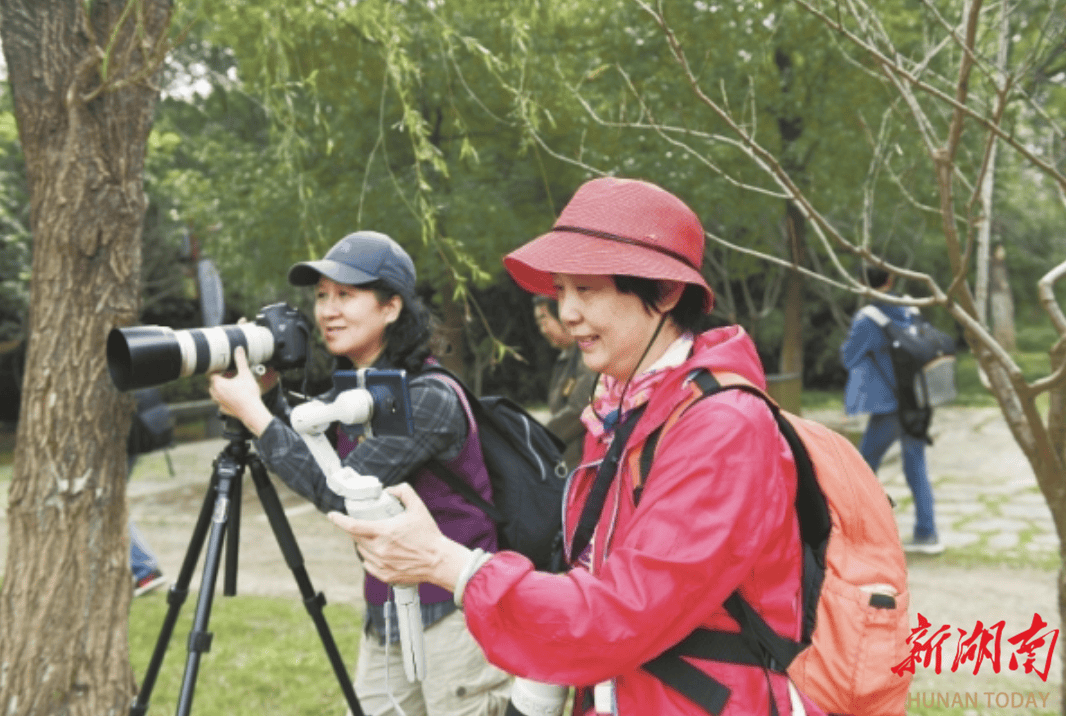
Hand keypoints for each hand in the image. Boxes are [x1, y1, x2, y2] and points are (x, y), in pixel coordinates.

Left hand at [208, 347, 273, 435]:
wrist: (251, 411)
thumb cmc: (248, 393)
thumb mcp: (245, 373)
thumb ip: (240, 360)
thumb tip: (239, 349)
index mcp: (218, 384)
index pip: (212, 374)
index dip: (217, 370)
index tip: (222, 368)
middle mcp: (215, 393)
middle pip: (213, 384)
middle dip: (219, 379)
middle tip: (228, 376)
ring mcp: (218, 402)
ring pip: (215, 394)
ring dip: (220, 390)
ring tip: (230, 386)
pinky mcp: (223, 409)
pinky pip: (220, 403)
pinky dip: (224, 400)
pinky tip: (232, 398)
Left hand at [329, 483, 470, 590]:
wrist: (439, 561)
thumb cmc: (429, 537)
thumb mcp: (418, 508)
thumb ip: (404, 492)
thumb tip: (391, 489)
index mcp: (384, 532)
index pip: (352, 526)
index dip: (339, 520)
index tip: (332, 515)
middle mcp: (379, 549)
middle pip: (355, 538)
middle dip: (354, 529)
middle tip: (362, 524)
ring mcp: (381, 564)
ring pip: (361, 551)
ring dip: (364, 542)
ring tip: (378, 538)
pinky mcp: (385, 575)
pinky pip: (368, 564)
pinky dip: (370, 556)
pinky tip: (381, 552)